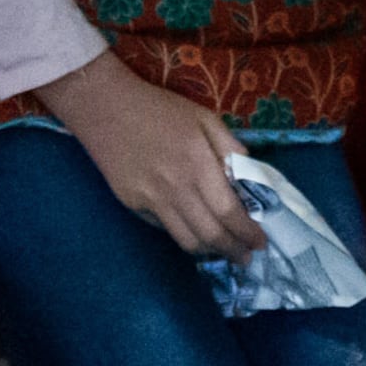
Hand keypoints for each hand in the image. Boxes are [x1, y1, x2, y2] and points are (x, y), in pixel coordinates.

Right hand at [33, 51, 265, 257]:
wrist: (105, 107)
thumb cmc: (159, 109)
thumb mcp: (204, 117)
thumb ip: (230, 147)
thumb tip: (251, 178)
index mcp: (197, 163)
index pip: (228, 211)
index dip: (247, 232)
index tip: (260, 241)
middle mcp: (175, 187)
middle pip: (210, 234)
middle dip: (233, 251)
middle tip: (247, 258)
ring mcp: (150, 200)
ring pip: (186, 241)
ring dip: (210, 252)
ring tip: (225, 252)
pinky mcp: (132, 206)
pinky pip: (164, 229)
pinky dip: (184, 234)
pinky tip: (195, 232)